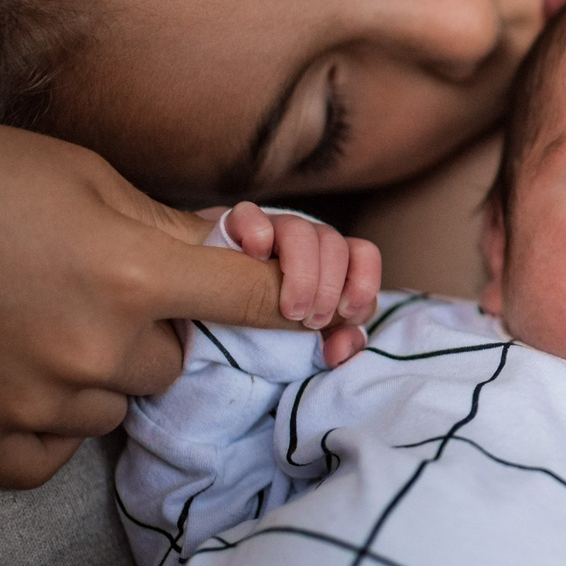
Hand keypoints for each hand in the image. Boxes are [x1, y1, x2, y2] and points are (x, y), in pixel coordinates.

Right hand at [0, 95, 299, 488]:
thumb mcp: (90, 178)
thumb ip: (172, 234)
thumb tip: (249, 267)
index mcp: (133, 274)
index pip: (258, 304)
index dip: (285, 302)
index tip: (303, 309)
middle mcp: (94, 350)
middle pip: (175, 363)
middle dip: (147, 333)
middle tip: (79, 290)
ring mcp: (36, 403)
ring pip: (113, 408)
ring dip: (91, 377)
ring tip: (23, 319)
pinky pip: (54, 453)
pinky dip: (41, 421)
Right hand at [205, 200, 382, 366]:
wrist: (201, 301)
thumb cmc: (262, 319)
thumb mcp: (302, 338)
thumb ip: (332, 342)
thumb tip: (341, 349)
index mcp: (326, 263)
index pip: (363, 255)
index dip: (363, 283)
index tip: (346, 313)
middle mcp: (303, 243)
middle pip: (336, 244)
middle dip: (329, 288)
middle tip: (309, 319)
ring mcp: (269, 232)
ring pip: (301, 230)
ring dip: (302, 273)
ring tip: (288, 309)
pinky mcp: (233, 226)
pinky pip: (250, 216)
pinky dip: (257, 235)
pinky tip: (252, 258)